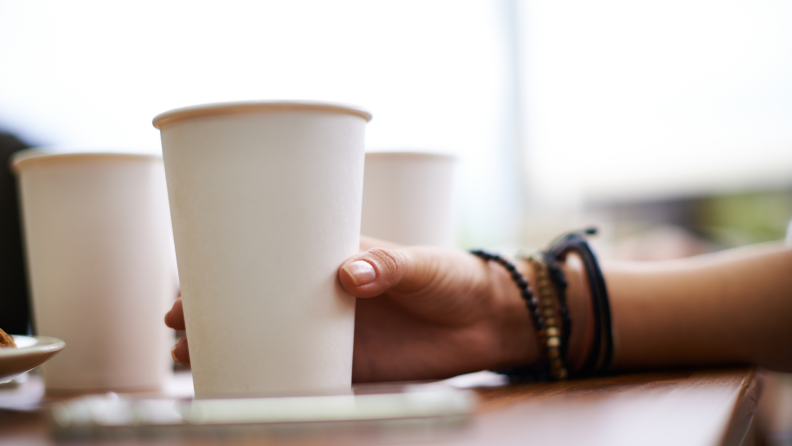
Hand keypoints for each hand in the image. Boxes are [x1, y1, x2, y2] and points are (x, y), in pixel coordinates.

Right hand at [165, 237, 541, 381]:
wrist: (484, 321)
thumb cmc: (452, 277)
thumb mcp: (423, 263)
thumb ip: (391, 264)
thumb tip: (352, 273)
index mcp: (332, 259)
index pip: (269, 260)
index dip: (226, 270)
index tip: (189, 285)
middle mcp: (322, 296)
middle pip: (255, 303)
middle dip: (212, 314)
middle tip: (176, 329)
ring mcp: (332, 332)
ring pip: (269, 339)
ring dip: (230, 348)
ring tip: (188, 360)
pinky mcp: (350, 365)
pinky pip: (300, 372)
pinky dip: (270, 379)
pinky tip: (240, 387)